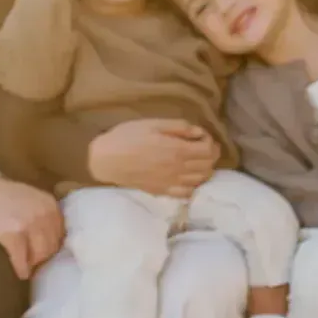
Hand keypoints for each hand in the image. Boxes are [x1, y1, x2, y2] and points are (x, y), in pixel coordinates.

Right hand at [0, 177, 63, 278]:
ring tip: (29, 267)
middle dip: (45, 255)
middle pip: (52, 244)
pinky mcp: (14, 235)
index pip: (60, 230)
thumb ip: (42, 212)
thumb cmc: (0, 195)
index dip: (53, 243)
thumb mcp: (29, 197)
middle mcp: (45, 214)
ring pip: (41, 253)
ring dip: (35, 262)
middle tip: (37, 262)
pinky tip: (21, 274)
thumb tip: (48, 233)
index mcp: (50, 204)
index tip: (47, 251)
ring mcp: (31, 225)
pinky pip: (22, 258)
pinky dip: (22, 268)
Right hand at [86, 119, 219, 197]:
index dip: (211, 141)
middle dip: (211, 154)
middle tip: (203, 146)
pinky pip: (187, 193)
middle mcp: (178, 169)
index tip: (201, 136)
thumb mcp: (154, 124)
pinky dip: (193, 185)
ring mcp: (171, 182)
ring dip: (205, 169)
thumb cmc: (127, 137)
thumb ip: (179, 127)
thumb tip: (199, 132)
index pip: (209, 150)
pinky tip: (188, 176)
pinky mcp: (163, 191)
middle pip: (208, 165)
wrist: (105, 159)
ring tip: (197, 160)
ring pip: (201, 180)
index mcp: (178, 150)